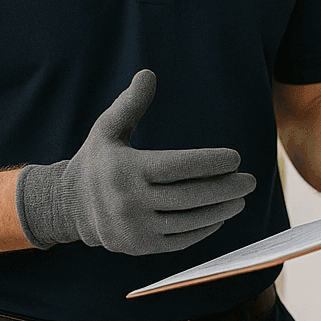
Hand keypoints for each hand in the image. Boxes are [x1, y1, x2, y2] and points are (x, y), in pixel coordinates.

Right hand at [15, 70, 256, 254]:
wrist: (69, 207)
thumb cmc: (97, 161)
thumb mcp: (107, 129)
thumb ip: (130, 104)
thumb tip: (148, 74)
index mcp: (124, 170)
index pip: (178, 166)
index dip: (210, 162)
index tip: (235, 158)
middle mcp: (128, 201)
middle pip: (189, 196)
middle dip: (225, 188)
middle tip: (250, 181)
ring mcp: (134, 228)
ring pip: (188, 221)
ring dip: (220, 211)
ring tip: (241, 199)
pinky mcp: (140, 246)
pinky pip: (180, 240)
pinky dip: (204, 230)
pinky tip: (220, 216)